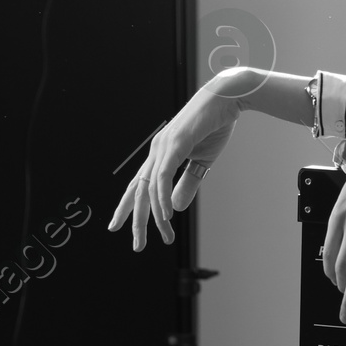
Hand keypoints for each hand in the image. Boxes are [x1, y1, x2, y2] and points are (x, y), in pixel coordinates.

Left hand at [110, 76, 240, 250]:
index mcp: (160, 154)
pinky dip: (162, 197)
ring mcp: (163, 147)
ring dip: (156, 216)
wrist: (227, 99)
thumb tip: (174, 208)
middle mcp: (156, 151)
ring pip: (151, 188)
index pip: (139, 185)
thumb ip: (187, 185)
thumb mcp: (202, 164)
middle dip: (136, 220)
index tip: (118, 226)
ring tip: (163, 236)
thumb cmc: (215, 127)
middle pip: (139, 191)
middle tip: (137, 245)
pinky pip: (163, 176)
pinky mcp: (175, 145)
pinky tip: (165, 214)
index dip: (127, 206)